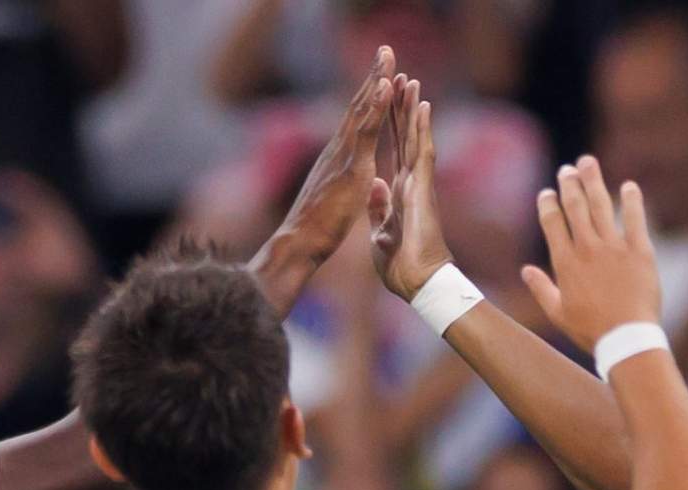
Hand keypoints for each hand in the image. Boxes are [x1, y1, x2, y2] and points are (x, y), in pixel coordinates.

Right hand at [271, 46, 397, 264]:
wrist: (299, 243)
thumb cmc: (315, 231)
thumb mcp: (337, 202)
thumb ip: (350, 185)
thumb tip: (364, 179)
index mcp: (339, 158)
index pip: (357, 120)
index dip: (369, 96)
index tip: (381, 74)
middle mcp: (338, 149)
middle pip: (358, 104)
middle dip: (373, 76)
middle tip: (386, 49)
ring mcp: (343, 155)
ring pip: (362, 109)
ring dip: (376, 80)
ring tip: (388, 54)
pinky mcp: (350, 167)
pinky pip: (366, 131)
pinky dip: (376, 106)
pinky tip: (385, 85)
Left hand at [368, 79, 454, 300]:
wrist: (418, 285)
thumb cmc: (402, 268)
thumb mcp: (381, 235)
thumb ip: (380, 210)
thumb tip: (377, 187)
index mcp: (400, 193)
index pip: (395, 151)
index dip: (392, 126)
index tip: (389, 102)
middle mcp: (412, 184)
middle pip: (406, 138)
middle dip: (402, 108)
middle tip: (402, 78)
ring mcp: (419, 185)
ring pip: (416, 138)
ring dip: (412, 109)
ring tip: (411, 81)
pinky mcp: (423, 189)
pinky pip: (423, 152)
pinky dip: (423, 128)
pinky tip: (423, 105)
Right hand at [519, 156, 661, 352]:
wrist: (626, 337)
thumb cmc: (590, 330)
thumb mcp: (558, 314)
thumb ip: (541, 289)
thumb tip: (525, 271)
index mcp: (566, 263)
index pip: (553, 224)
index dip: (548, 205)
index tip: (547, 193)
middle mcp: (587, 249)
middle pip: (575, 207)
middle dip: (569, 185)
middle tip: (567, 170)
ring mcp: (614, 247)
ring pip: (601, 206)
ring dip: (593, 182)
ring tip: (587, 163)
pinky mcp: (640, 251)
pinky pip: (635, 219)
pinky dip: (632, 201)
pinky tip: (629, 186)